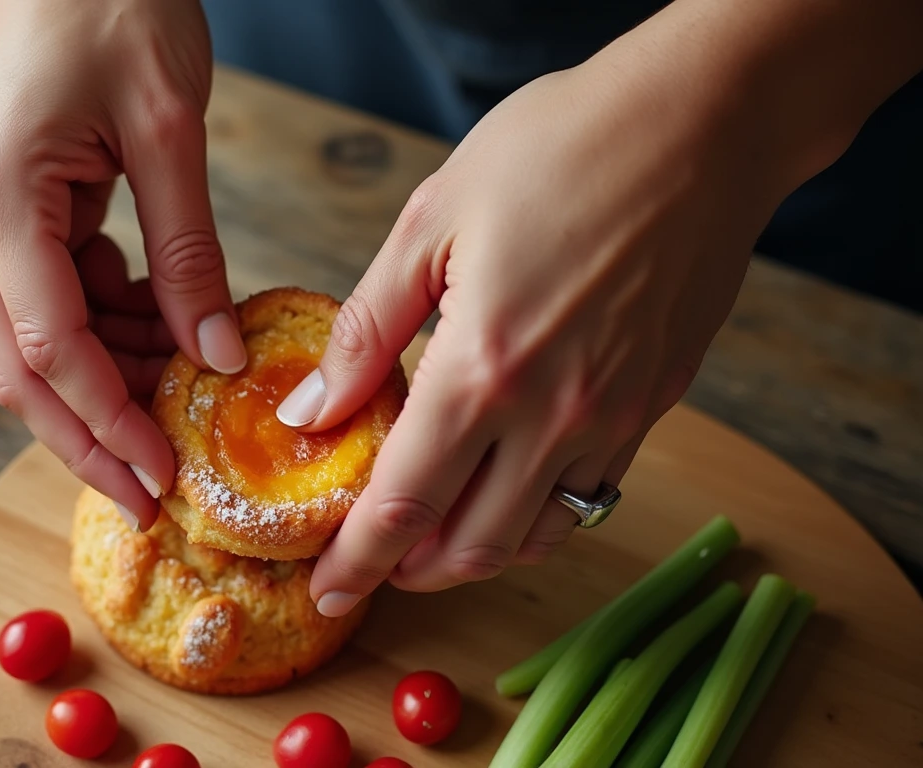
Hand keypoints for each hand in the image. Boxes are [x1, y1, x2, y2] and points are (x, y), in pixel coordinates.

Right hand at [0, 0, 243, 530]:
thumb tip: (212, 355)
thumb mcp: (170, 129)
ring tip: (176, 404)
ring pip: (25, 339)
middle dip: (88, 434)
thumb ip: (190, 253)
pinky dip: (96, 325)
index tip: (162, 480)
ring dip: (98, 380)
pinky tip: (155, 330)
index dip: (107, 425)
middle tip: (154, 489)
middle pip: (17, 367)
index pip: (47, 350)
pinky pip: (39, 292)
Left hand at [284, 43, 816, 615]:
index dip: (356, 561)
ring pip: (534, 536)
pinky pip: (587, 497)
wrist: (702, 124)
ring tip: (426, 537)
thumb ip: (367, 330)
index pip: (403, 503)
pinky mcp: (654, 404)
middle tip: (365, 562)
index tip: (324, 588)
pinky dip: (534, 518)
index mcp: (483, 368)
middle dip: (406, 572)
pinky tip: (502, 489)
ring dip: (472, 555)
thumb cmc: (560, 149)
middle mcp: (555, 415)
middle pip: (470, 546)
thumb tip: (311, 409)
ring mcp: (614, 418)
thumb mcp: (430, 222)